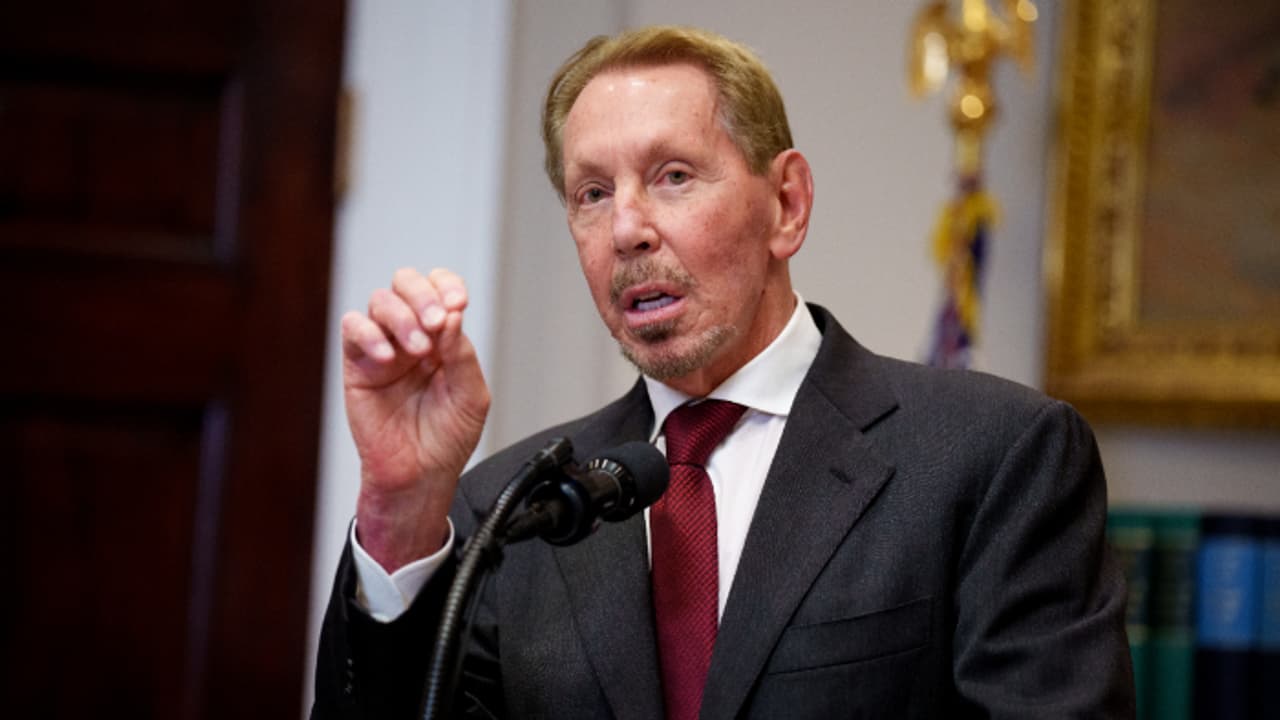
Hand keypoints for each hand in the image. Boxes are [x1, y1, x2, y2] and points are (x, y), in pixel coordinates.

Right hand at [341, 267, 489, 571]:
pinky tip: (388, 358)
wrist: (419, 475)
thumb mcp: (471, 396)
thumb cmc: (447, 438)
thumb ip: (462, 354)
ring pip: (380, 301)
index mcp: (443, 337)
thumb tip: (451, 316)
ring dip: (402, 317)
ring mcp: (383, 347)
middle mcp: (412, 335)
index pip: (441, 289)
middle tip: (436, 321)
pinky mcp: (358, 364)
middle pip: (406, 283)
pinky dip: (369, 335)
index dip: (447, 286)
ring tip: (418, 350)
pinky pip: (353, 329)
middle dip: (423, 294)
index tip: (458, 304)